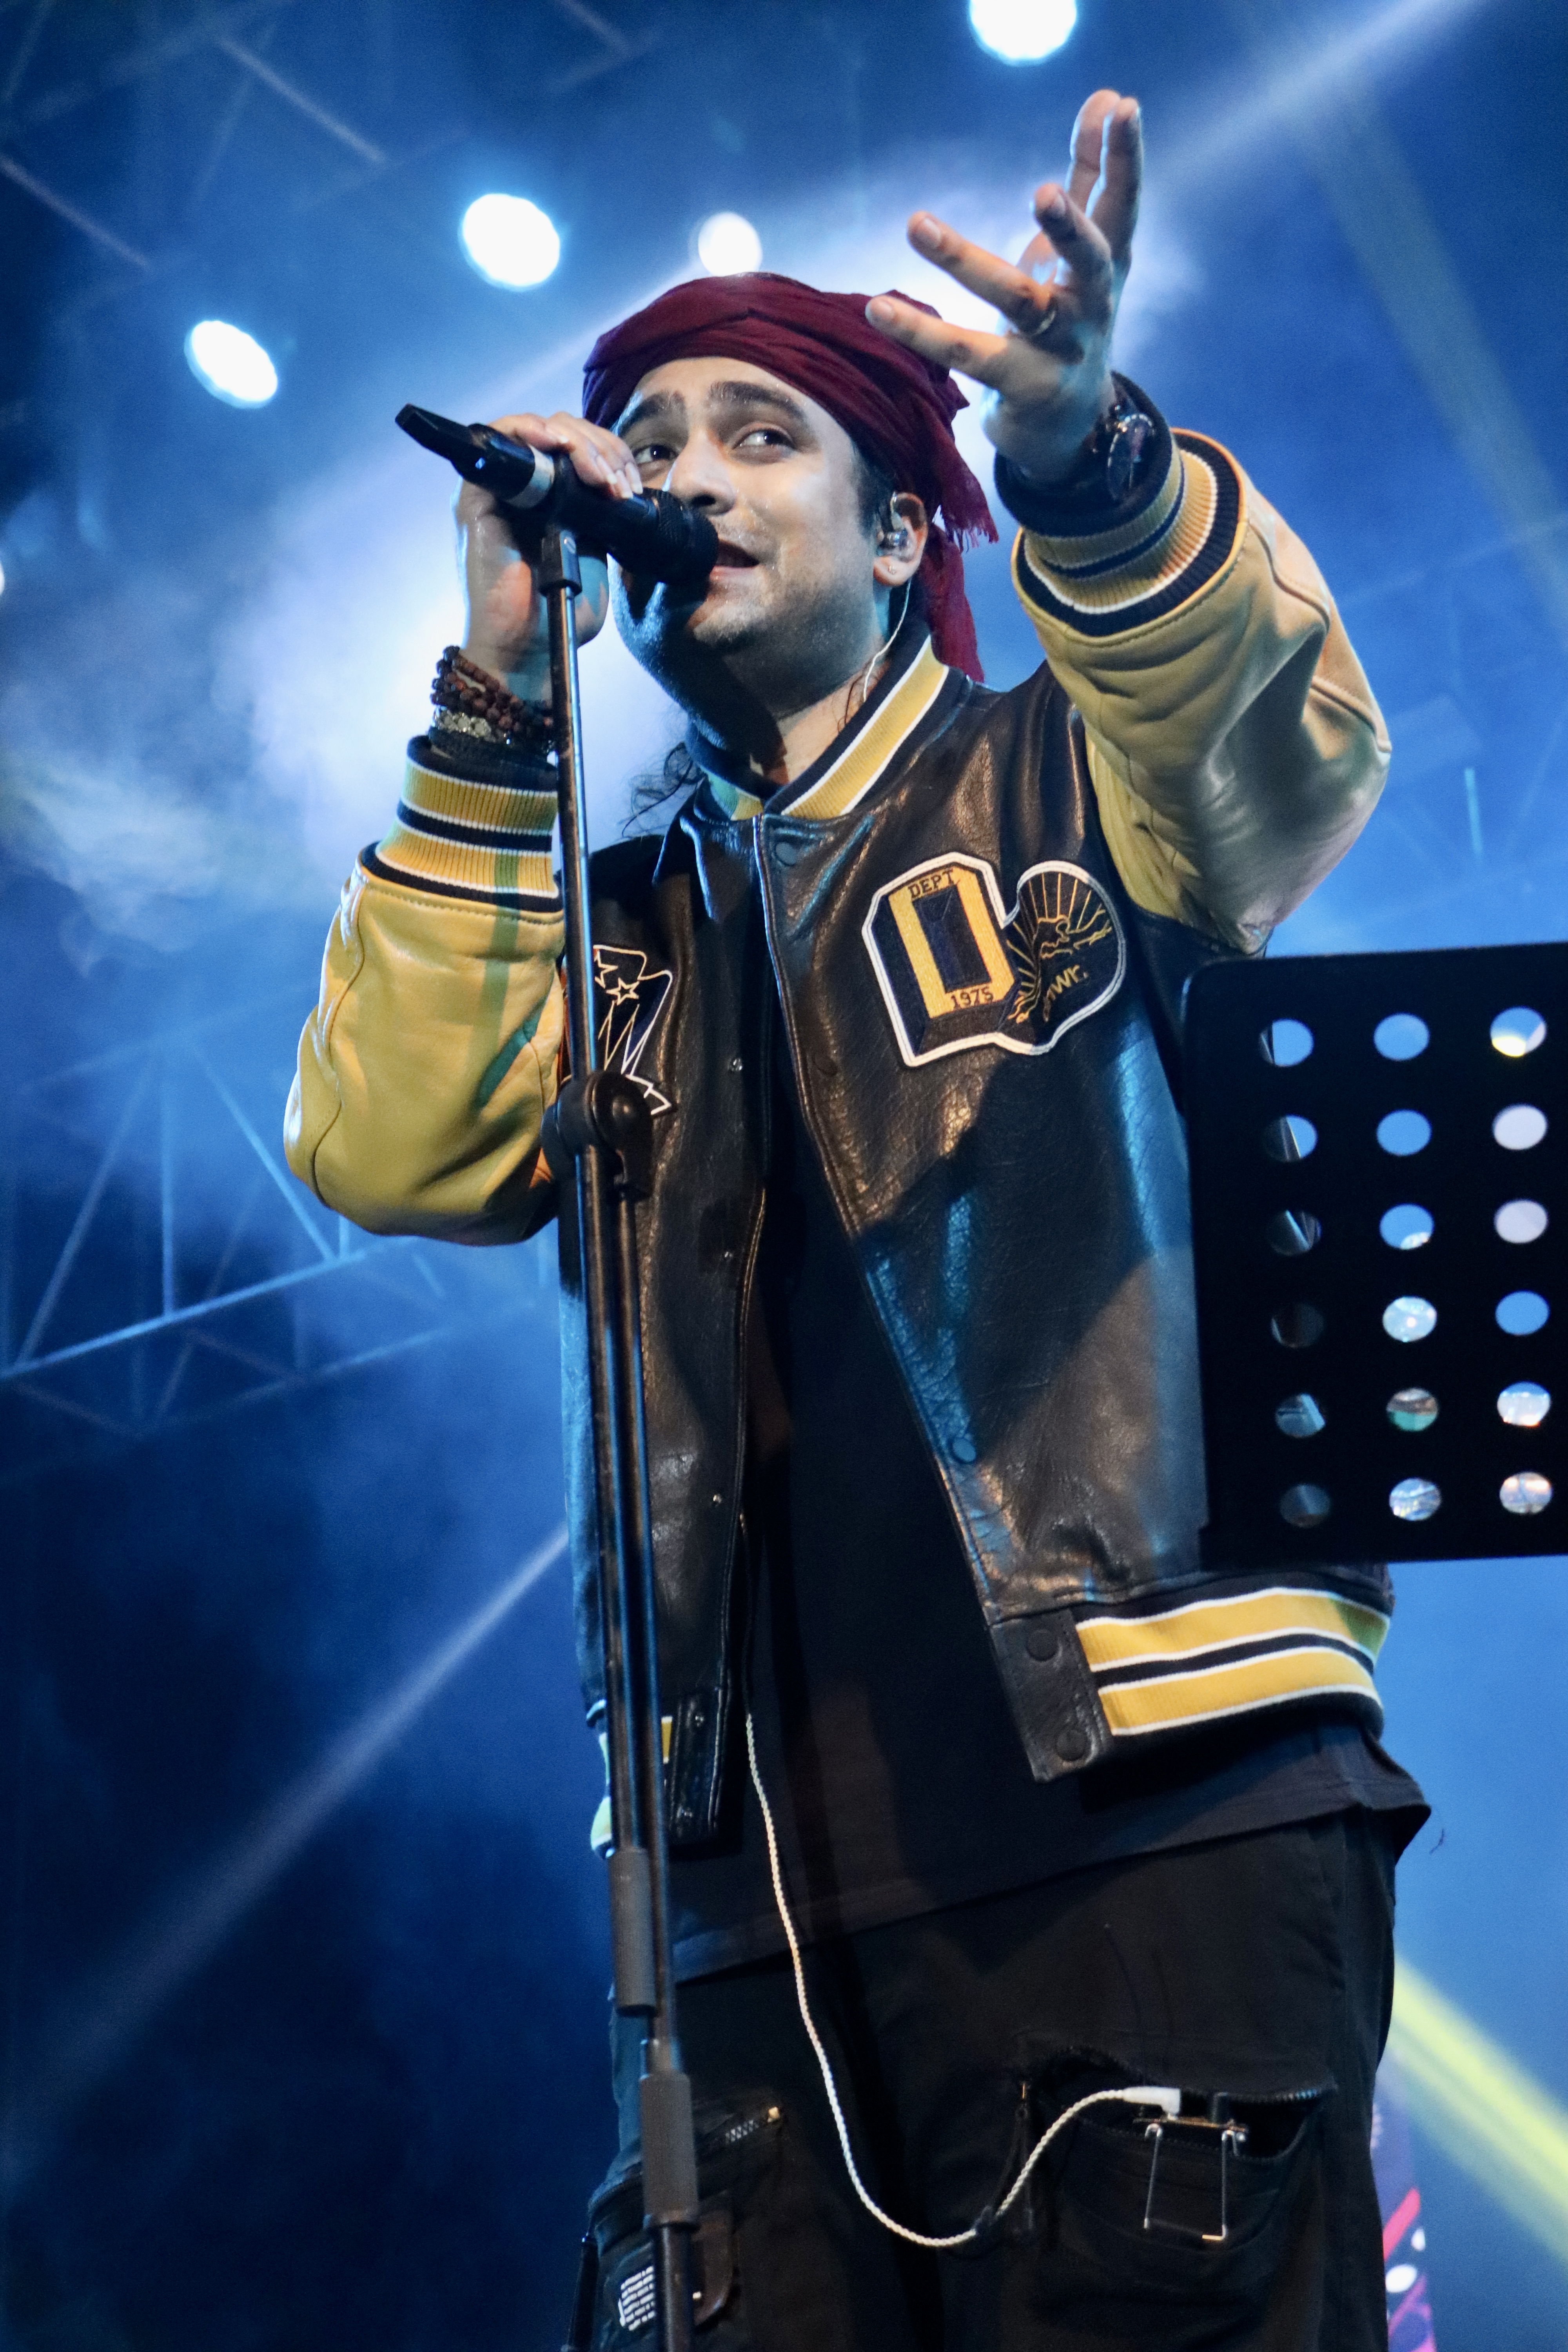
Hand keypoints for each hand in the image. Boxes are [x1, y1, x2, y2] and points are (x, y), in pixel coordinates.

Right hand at [457, 409, 640, 696]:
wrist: (529, 648)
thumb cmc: (560, 611)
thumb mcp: (596, 554)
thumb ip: (600, 516)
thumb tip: (613, 479)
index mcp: (551, 501)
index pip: (578, 450)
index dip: (608, 454)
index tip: (628, 488)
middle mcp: (521, 490)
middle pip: (560, 432)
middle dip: (599, 448)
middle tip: (617, 484)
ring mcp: (496, 490)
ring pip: (535, 429)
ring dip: (575, 442)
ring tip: (598, 475)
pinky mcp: (475, 496)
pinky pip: (498, 439)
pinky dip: (529, 431)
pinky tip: (556, 446)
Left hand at [867, 91, 1141, 484]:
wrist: (1068, 429)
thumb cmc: (1068, 320)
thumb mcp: (1081, 250)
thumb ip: (1091, 176)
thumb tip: (1108, 96)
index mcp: (1107, 266)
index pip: (1122, 205)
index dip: (1126, 158)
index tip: (1125, 107)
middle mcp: (1092, 307)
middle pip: (1091, 262)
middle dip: (1069, 228)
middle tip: (1043, 192)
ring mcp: (1060, 351)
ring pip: (1015, 303)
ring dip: (964, 260)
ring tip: (917, 224)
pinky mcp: (1021, 388)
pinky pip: (966, 355)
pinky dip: (921, 332)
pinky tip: (878, 309)